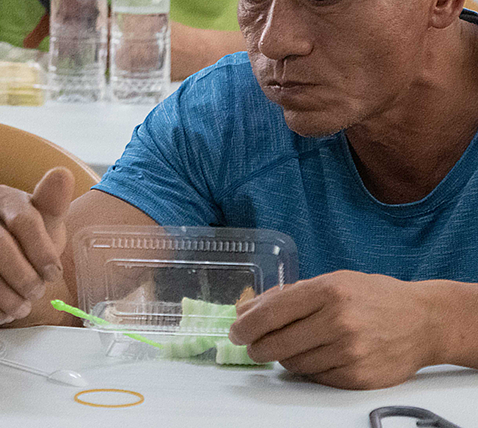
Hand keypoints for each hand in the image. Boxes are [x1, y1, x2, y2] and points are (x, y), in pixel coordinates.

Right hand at [0, 167, 74, 324]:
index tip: (54, 273)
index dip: (40, 250)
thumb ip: (54, 200)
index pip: (22, 219)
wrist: (8, 272)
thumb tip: (61, 173)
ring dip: (5, 295)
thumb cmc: (30, 243)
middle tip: (37, 293)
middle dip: (21, 275)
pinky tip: (3, 314)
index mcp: (2, 198)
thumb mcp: (49, 223)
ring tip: (22, 307)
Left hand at [228, 270, 439, 388]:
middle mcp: (338, 321)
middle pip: (276, 343)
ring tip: (295, 344)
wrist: (424, 320)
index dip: (246, 326)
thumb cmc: (372, 296)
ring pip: (293, 363)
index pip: (271, 313)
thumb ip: (286, 295)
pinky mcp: (358, 377)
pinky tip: (317, 355)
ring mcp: (349, 351)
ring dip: (284, 356)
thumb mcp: (330, 281)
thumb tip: (244, 309)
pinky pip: (315, 377)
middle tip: (253, 345)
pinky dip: (308, 369)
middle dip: (257, 346)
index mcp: (327, 291)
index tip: (235, 331)